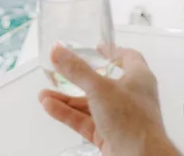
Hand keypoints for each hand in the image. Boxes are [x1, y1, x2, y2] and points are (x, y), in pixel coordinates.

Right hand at [39, 46, 178, 155]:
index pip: (128, 58)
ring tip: (44, 93)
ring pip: (89, 104)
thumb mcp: (100, 88)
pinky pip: (84, 121)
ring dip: (67, 98)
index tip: (97, 48)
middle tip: (60, 72)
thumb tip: (58, 52)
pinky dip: (67, 114)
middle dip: (78, 78)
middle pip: (101, 82)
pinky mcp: (108, 134)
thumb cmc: (133, 120)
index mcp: (138, 78)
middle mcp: (130, 96)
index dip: (112, 52)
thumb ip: (77, 71)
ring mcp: (119, 117)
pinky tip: (50, 107)